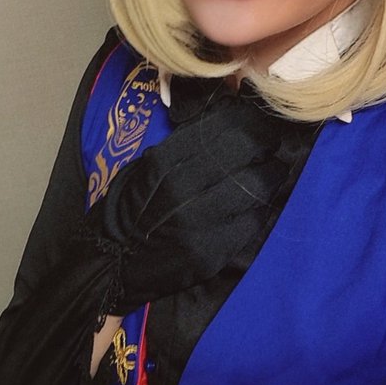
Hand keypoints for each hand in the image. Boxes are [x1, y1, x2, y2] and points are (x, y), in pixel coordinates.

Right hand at [81, 89, 290, 309]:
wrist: (114, 261)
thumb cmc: (133, 208)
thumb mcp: (150, 166)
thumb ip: (187, 148)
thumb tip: (231, 123)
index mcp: (165, 161)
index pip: (225, 128)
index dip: (252, 123)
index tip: (260, 126)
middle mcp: (181, 188)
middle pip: (246, 152)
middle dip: (267, 147)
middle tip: (271, 150)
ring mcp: (197, 223)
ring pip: (256, 187)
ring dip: (271, 177)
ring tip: (271, 174)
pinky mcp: (209, 253)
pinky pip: (251, 223)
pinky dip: (260, 210)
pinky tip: (257, 206)